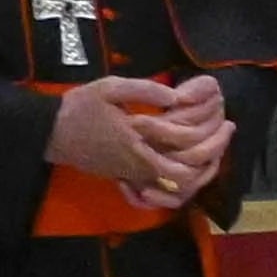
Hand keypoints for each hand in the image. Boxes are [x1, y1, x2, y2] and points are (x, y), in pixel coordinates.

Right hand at [45, 74, 228, 206]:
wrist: (49, 132)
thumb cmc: (80, 109)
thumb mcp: (109, 88)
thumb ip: (144, 89)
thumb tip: (177, 95)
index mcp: (139, 149)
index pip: (185, 164)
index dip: (212, 147)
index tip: (227, 124)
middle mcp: (139, 168)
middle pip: (187, 181)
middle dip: (212, 162)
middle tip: (224, 136)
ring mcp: (132, 175)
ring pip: (175, 188)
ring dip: (199, 171)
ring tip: (213, 147)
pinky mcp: (126, 176)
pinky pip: (161, 186)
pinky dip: (181, 177)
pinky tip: (189, 156)